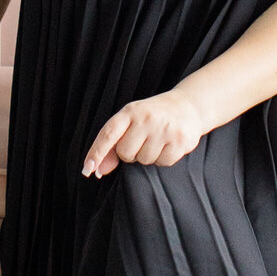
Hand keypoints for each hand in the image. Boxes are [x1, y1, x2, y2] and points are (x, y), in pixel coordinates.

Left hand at [82, 91, 205, 177]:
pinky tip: (168, 144)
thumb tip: (99, 170)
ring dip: (148, 156)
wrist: (188, 105)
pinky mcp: (180, 140)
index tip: (88, 169)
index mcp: (130, 111)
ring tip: (157, 140)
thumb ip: (112, 144)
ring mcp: (165, 129)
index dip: (97, 152)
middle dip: (130, 153)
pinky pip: (162, 163)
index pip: (108, 134)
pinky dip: (163, 158)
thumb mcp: (131, 121)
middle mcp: (147, 118)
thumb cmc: (153, 115)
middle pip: (126, 153)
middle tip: (142, 139)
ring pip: (144, 160)